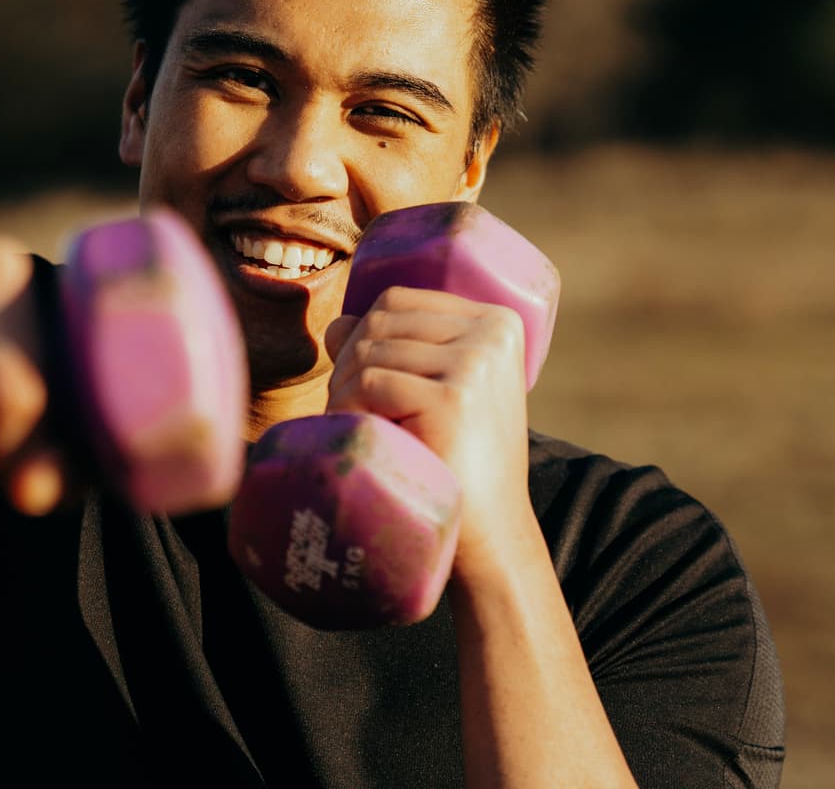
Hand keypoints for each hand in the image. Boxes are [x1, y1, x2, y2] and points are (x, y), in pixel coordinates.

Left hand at [323, 285, 536, 572]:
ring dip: (344, 392)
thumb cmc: (458, 463)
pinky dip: (348, 412)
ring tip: (358, 431)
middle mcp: (493, 333)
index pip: (398, 300)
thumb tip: (337, 323)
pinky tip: (363, 441)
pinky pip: (369, 384)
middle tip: (353, 414)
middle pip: (380, 321)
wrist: (489, 534)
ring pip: (368, 351)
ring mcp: (476, 363)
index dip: (363, 336)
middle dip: (349, 365)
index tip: (365, 387)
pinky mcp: (454, 398)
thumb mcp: (436, 393)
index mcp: (498, 322)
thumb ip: (394, 350)